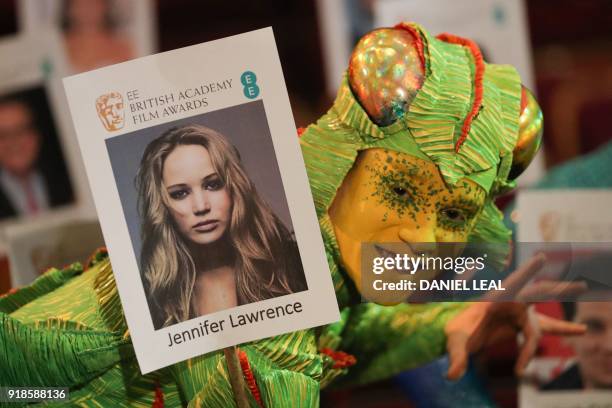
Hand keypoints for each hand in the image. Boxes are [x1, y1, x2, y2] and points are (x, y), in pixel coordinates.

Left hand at [444, 254, 586, 379]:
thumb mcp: (454, 341)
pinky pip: (544, 330)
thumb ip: (455, 357)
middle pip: (539, 296)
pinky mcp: (522, 325)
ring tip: (583, 327)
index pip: (514, 285)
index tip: (542, 257)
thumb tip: (451, 376)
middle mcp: (511, 303)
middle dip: (558, 290)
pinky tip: (581, 330)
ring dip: (565, 322)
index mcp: (494, 299)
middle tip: (582, 285)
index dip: (528, 271)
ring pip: (547, 319)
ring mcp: (519, 314)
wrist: (458, 333)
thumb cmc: (456, 331)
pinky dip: (563, 330)